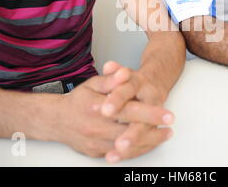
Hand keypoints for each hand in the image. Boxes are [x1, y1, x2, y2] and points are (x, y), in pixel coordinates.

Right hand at [53, 71, 172, 157]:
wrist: (57, 120)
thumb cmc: (79, 100)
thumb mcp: (93, 84)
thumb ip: (111, 79)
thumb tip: (124, 73)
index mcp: (97, 107)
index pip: (128, 111)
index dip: (149, 113)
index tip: (167, 114)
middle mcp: (96, 127)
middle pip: (130, 131)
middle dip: (153, 132)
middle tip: (170, 129)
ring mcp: (95, 142)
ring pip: (126, 147)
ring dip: (148, 142)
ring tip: (164, 135)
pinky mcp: (96, 152)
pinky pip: (119, 154)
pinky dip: (136, 150)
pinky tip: (148, 143)